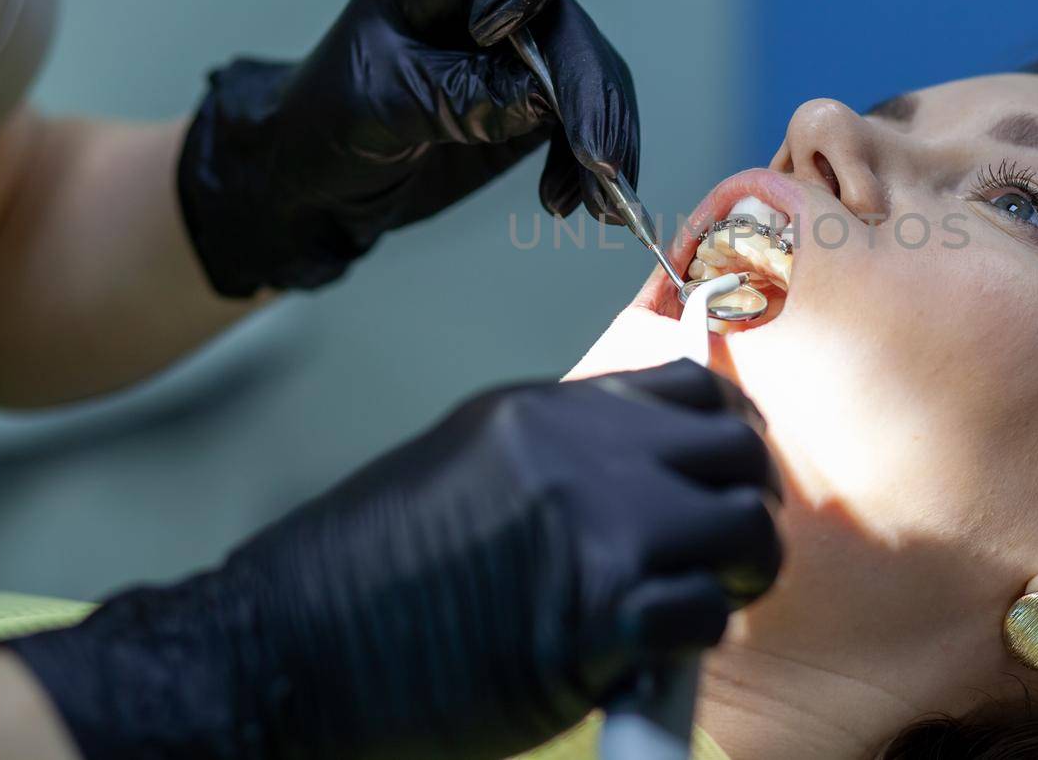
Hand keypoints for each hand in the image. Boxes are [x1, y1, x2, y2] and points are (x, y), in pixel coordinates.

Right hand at [3, 362, 779, 759]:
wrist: (286, 648)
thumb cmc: (361, 575)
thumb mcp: (465, 466)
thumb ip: (562, 459)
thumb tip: (649, 477)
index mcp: (545, 412)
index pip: (692, 389)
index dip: (731, 431)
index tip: (732, 468)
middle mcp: (579, 453)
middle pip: (737, 449)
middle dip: (750, 499)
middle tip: (732, 547)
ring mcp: (592, 527)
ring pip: (743, 527)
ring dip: (742, 570)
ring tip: (711, 597)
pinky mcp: (594, 615)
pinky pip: (706, 612)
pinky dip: (698, 635)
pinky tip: (659, 648)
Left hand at [177, 0, 639, 296]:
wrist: (315, 175)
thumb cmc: (325, 118)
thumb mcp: (379, 102)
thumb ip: (458, 94)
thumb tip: (545, 99)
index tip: (492, 34)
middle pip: (572, 22)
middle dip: (588, 92)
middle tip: (594, 159)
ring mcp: (523, 56)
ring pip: (595, 78)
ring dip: (605, 140)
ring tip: (601, 203)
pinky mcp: (536, 107)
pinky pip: (586, 125)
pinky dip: (591, 167)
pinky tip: (572, 203)